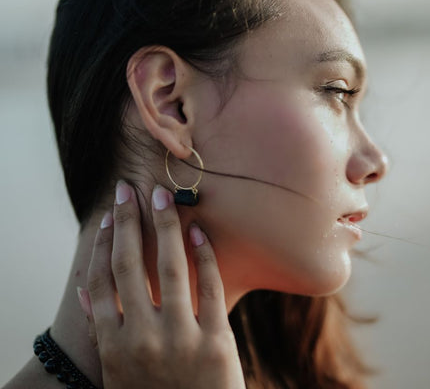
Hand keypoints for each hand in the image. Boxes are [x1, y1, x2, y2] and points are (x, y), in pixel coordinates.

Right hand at [78, 180, 245, 388]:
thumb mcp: (118, 370)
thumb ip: (101, 330)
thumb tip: (83, 288)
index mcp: (113, 346)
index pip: (101, 281)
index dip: (101, 243)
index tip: (106, 214)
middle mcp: (142, 339)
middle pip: (129, 265)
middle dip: (127, 222)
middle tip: (127, 188)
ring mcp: (180, 339)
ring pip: (169, 267)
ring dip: (164, 225)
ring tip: (161, 196)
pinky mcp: (216, 341)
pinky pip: (209, 286)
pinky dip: (203, 254)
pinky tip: (198, 230)